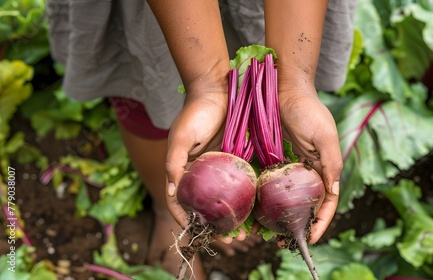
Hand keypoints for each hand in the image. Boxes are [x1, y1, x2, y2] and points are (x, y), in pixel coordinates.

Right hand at [165, 91, 234, 240]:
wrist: (218, 89)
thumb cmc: (195, 112)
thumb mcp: (181, 138)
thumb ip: (174, 163)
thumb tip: (171, 192)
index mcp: (183, 170)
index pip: (181, 202)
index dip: (188, 220)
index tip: (200, 232)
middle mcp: (201, 173)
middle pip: (206, 207)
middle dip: (216, 226)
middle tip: (233, 239)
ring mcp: (219, 168)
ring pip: (224, 200)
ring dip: (234, 218)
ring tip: (246, 233)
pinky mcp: (237, 160)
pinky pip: (240, 184)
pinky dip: (246, 200)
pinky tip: (256, 212)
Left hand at [279, 88, 342, 243]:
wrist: (285, 89)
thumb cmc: (308, 109)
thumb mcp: (324, 136)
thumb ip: (331, 163)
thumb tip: (334, 192)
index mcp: (325, 168)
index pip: (326, 202)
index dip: (321, 222)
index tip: (310, 239)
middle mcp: (309, 171)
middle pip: (307, 205)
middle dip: (299, 225)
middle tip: (285, 241)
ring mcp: (291, 166)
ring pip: (289, 198)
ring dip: (281, 216)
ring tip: (268, 233)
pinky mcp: (274, 160)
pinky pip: (272, 184)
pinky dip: (267, 198)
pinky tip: (257, 210)